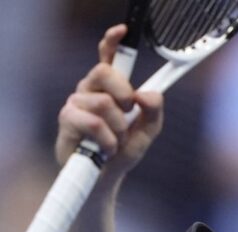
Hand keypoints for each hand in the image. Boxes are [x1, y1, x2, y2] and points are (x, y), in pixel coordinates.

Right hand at [55, 25, 163, 176]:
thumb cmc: (122, 152)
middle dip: (124, 95)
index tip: (123, 31)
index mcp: (109, 88)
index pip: (108, 58)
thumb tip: (146, 94)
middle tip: (128, 115)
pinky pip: (93, 122)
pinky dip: (107, 140)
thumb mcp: (148, 132)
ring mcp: (76, 103)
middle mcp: (90, 90)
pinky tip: (106, 150)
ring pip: (103, 102)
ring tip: (115, 143)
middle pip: (106, 72)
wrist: (106, 179)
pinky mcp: (67, 120)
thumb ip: (154, 111)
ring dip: (118, 129)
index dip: (112, 42)